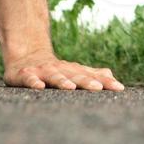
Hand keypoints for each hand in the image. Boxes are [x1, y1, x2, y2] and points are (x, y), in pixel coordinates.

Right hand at [3, 53, 125, 90]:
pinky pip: (30, 78)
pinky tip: (39, 86)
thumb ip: (90, 74)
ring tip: (70, 87)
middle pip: (75, 75)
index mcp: (72, 71)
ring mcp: (42, 71)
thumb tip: (112, 78)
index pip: (91, 76)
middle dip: (87, 81)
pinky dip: (34, 82)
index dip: (105, 82)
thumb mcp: (72, 71)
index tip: (118, 88)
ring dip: (62, 81)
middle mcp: (59, 70)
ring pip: (53, 76)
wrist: (25, 55)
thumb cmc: (52, 69)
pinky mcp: (25, 74)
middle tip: (99, 88)